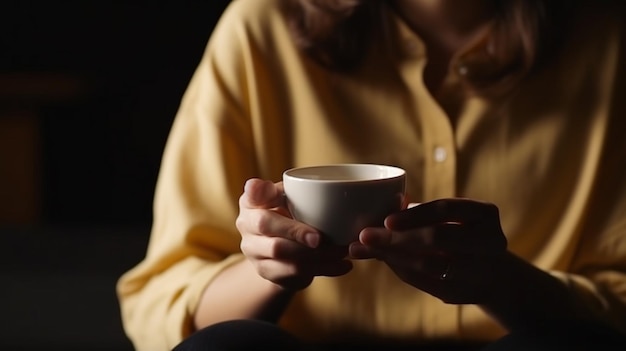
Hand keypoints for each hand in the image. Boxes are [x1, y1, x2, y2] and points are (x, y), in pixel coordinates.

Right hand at [236, 178, 352, 289]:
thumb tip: (304, 188)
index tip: (277, 192)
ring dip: (316, 254)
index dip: (262, 192)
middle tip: (320, 237)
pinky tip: (343, 265)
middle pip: (266, 226)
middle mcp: (246, 225)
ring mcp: (253, 251)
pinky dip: (323, 269)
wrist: (284, 248)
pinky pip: (295, 273)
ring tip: (342, 251)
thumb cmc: (290, 212)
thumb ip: (294, 189)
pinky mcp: (268, 272)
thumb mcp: (289, 196)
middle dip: (295, 231)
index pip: (252, 194)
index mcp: (251, 201)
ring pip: (282, 254)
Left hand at [349, 198, 507, 303]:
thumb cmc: (458, 234)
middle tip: (365, 236)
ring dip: (393, 256)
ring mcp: (482, 270)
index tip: (386, 220)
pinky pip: (428, 283)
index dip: (414, 214)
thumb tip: (376, 210)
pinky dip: (401, 270)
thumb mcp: (446, 218)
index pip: (446, 209)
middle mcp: (490, 241)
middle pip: (439, 238)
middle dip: (398, 238)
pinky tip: (382, 260)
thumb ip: (415, 214)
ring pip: (431, 265)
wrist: (492, 272)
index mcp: (484, 213)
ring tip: (363, 249)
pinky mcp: (467, 293)